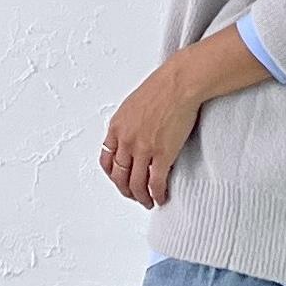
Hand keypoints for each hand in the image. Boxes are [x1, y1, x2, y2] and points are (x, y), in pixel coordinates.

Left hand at [99, 60, 200, 208]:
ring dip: (141, 197)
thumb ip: (129, 123)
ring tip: (148, 202)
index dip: (113, 175)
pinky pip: (156, 182)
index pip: (107, 160)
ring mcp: (143, 149)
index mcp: (117, 127)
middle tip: (134, 195)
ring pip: (136, 184)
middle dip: (126, 190)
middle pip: (119, 176)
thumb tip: (134, 136)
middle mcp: (126, 140)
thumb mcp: (134, 104)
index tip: (120, 180)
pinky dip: (157, 194)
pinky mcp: (162, 154)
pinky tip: (161, 198)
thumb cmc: (162, 87)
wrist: (179, 83)